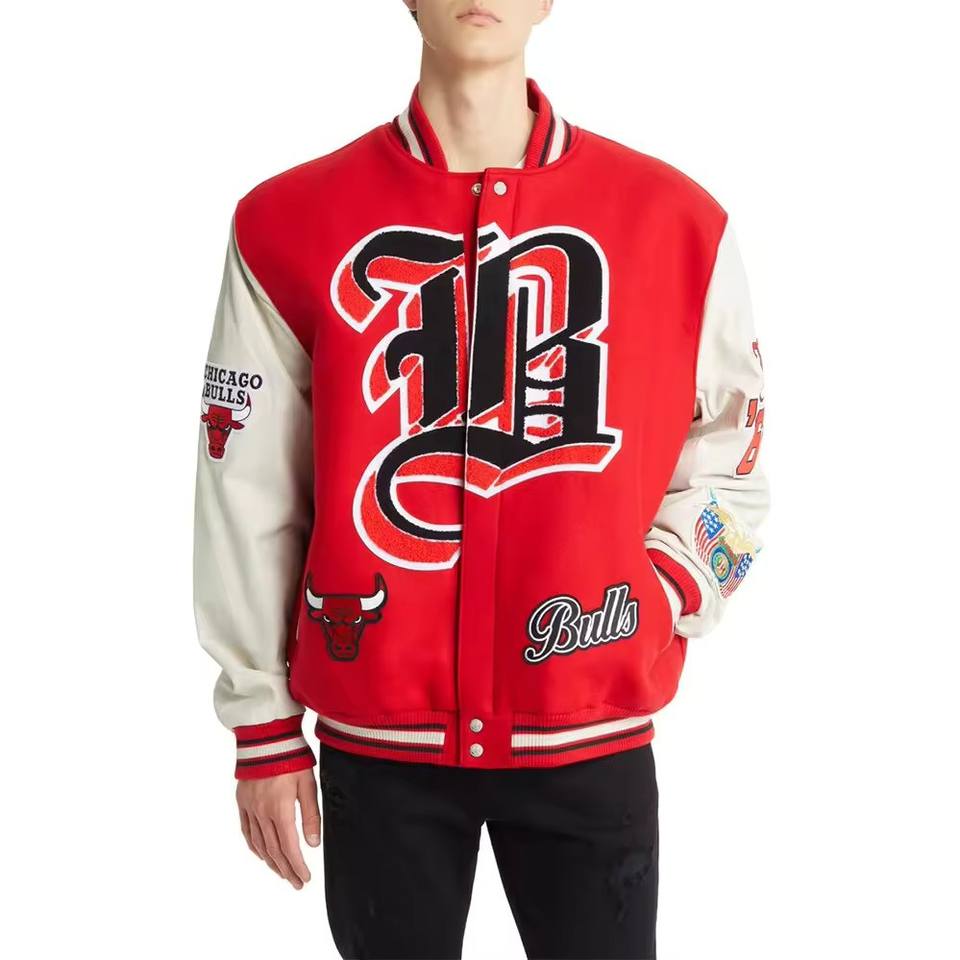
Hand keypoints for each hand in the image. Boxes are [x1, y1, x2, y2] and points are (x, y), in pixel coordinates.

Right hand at [236, 769, 320, 889]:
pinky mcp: (242, 801)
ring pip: (259, 844)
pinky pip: (246, 831)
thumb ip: (311, 815)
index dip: (297, 866)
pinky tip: (262, 855)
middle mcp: (262, 812)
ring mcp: (250, 808)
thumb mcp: (308, 784)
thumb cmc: (292, 757)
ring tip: (282, 873)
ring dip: (271, 862)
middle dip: (286, 870)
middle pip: (274, 850)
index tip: (305, 878)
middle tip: (296, 882)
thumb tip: (313, 843)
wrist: (267, 737)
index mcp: (280, 809)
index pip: (289, 847)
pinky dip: (255, 847)